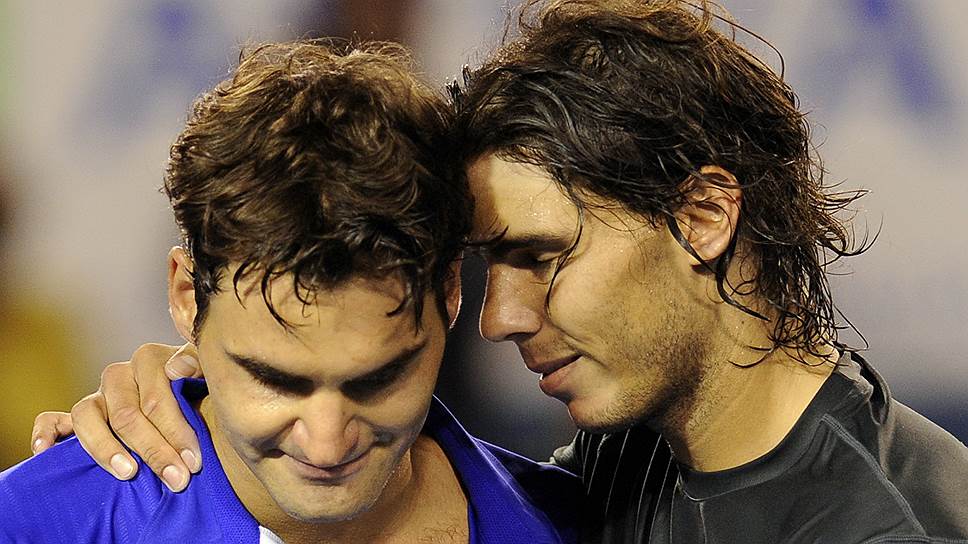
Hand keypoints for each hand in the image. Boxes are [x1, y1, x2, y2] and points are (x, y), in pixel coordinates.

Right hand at [30, 343, 204, 491]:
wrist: (192, 397)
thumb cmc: (201, 391)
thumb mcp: (209, 375)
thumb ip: (199, 365)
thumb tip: (176, 370)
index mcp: (150, 359)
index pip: (157, 397)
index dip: (177, 431)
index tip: (193, 461)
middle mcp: (120, 374)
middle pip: (127, 414)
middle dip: (154, 450)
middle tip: (176, 479)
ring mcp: (97, 395)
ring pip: (86, 416)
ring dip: (106, 448)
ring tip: (129, 473)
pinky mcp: (76, 415)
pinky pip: (51, 419)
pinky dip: (46, 433)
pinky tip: (47, 452)